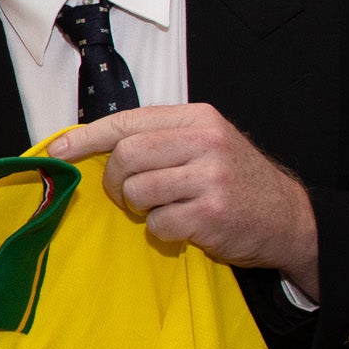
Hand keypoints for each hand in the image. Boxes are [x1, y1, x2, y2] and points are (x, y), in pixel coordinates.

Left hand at [49, 105, 319, 297]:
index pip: (127, 121)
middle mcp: (205, 141)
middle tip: (128, 195)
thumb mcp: (206, 143)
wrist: (289, 218)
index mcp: (197, 117)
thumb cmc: (236, 182)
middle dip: (115, 181)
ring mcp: (210, 177)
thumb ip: (160, 138)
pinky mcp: (211, 213)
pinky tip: (183, 227)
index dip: (86, 137)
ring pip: (138, 190)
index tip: (58, 151)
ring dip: (139, 207)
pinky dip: (162, 231)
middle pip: (126, 155)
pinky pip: (159, 224)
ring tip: (161, 208)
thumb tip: (92, 143)